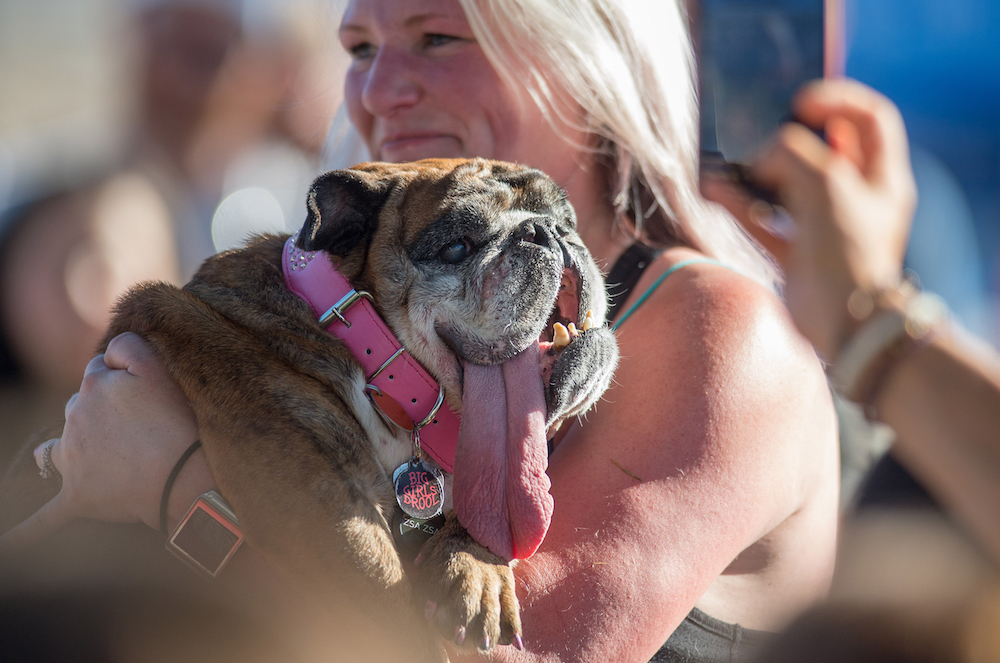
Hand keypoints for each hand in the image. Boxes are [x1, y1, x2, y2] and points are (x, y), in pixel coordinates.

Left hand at [1, 333, 211, 549]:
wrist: (183, 478)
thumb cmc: (177, 423)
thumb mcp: (159, 368)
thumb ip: (128, 346)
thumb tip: (108, 351)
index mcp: (94, 384)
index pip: (99, 370)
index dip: (124, 380)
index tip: (146, 394)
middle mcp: (74, 416)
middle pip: (80, 405)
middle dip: (102, 412)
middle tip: (140, 426)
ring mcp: (71, 458)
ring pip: (62, 446)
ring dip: (78, 448)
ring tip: (110, 459)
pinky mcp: (76, 496)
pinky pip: (43, 519)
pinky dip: (23, 534)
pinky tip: (8, 544)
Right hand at [702, 79, 916, 358]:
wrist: (843, 323)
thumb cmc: (848, 250)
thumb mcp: (825, 181)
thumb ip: (792, 152)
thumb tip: (763, 156)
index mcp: (881, 176)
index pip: (868, 117)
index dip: (836, 99)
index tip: (800, 101)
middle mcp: (857, 198)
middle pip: (824, 149)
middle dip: (789, 136)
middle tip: (762, 130)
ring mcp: (825, 227)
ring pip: (787, 185)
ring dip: (756, 170)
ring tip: (728, 157)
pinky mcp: (798, 254)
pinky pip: (763, 220)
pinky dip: (740, 204)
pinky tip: (714, 189)